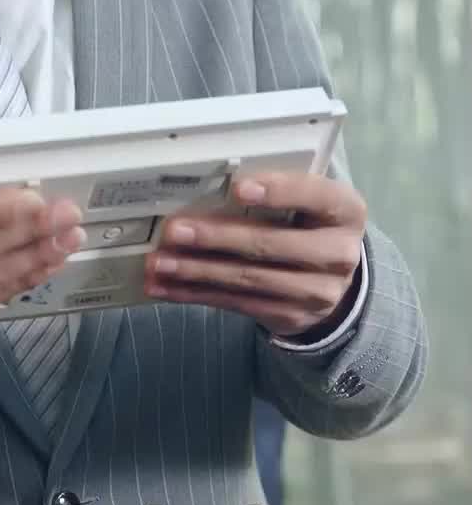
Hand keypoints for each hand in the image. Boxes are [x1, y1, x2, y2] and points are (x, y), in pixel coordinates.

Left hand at [143, 170, 365, 337]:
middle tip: (174, 231)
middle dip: (216, 238)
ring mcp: (317, 292)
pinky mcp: (291, 316)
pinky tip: (165, 287)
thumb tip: (206, 190)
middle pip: (270, 245)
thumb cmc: (309, 224)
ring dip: (196, 271)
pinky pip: (236, 304)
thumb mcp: (308, 203)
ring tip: (159, 263)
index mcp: (345, 211)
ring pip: (247, 279)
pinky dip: (195, 295)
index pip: (314, 196)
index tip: (238, 188)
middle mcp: (338, 253)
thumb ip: (275, 194)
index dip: (277, 190)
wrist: (335, 282)